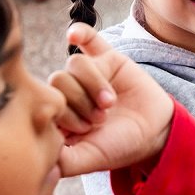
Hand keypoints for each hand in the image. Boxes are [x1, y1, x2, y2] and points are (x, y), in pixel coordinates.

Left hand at [49, 23, 174, 176]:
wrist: (155, 133)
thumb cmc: (120, 147)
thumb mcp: (90, 159)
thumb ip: (64, 162)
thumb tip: (39, 162)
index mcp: (59, 114)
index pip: (46, 102)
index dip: (63, 115)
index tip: (84, 131)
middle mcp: (70, 91)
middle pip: (58, 80)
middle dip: (79, 101)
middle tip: (100, 118)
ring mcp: (88, 73)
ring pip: (76, 64)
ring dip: (94, 84)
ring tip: (110, 102)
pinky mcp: (108, 58)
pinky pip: (89, 38)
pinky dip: (80, 32)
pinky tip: (73, 34)